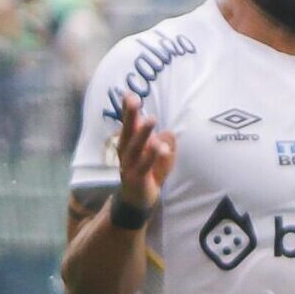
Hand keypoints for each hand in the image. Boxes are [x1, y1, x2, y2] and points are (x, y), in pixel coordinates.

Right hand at [114, 91, 177, 209]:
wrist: (137, 200)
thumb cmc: (148, 172)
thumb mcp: (159, 156)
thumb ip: (164, 143)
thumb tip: (168, 133)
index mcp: (128, 143)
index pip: (128, 123)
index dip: (127, 109)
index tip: (128, 92)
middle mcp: (125, 152)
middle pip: (128, 131)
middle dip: (130, 115)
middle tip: (133, 99)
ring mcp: (129, 166)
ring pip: (136, 147)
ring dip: (143, 133)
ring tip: (151, 118)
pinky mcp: (137, 178)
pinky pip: (145, 166)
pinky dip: (153, 156)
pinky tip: (161, 147)